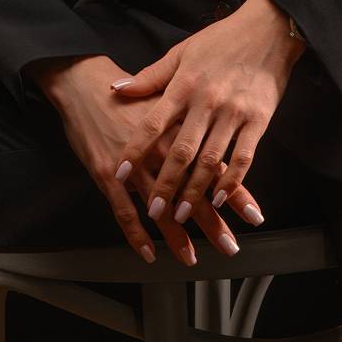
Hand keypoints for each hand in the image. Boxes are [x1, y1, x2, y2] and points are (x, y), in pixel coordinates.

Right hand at [38, 55, 262, 264]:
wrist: (87, 83)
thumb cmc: (130, 95)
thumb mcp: (168, 100)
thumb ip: (193, 123)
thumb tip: (222, 142)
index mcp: (180, 131)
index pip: (215, 166)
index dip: (235, 192)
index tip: (254, 215)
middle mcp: (161, 150)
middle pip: (192, 192)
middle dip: (212, 222)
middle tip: (230, 247)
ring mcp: (134, 164)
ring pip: (160, 207)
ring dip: (176, 236)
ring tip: (191, 258)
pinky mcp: (107, 174)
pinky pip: (124, 211)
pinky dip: (136, 234)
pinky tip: (148, 253)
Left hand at [110, 0, 303, 231]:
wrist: (268, 29)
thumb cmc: (221, 40)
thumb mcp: (182, 52)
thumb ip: (150, 76)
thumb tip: (116, 88)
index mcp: (184, 84)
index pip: (153, 124)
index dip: (135, 151)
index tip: (120, 174)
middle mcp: (207, 101)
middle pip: (181, 151)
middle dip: (164, 185)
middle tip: (152, 212)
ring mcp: (234, 112)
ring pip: (211, 160)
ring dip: (194, 191)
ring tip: (180, 215)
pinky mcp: (259, 119)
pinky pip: (244, 157)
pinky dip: (231, 181)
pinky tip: (219, 198)